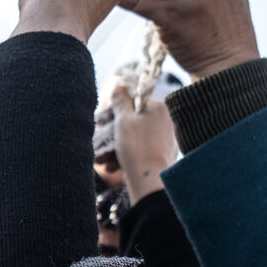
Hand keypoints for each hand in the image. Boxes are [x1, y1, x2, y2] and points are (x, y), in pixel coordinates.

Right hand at [109, 87, 176, 202]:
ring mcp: (166, 141)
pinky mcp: (162, 157)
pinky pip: (141, 152)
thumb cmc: (136, 146)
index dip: (115, 113)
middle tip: (99, 143)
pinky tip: (113, 167)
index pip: (134, 104)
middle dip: (113, 135)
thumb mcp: (124, 120)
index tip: (101, 123)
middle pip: (133, 124)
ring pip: (135, 140)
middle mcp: (167, 123)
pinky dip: (126, 157)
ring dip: (116, 149)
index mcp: (160, 109)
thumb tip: (119, 87)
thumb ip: (120, 101)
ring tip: (102, 160)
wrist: (148, 179)